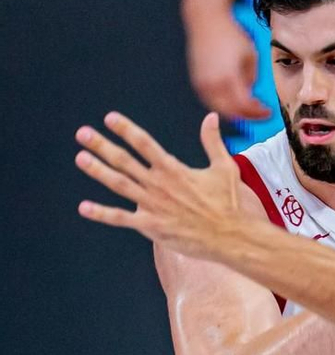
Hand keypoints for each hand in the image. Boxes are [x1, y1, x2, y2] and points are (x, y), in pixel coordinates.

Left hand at [77, 111, 254, 257]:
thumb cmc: (231, 203)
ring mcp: (154, 206)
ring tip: (81, 158)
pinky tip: (84, 207)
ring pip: (119, 185)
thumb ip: (213, 141)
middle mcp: (160, 184)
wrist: (233, 237)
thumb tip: (211, 117)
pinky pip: (122, 219)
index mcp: (174, 169)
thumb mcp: (225, 167)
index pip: (145, 143)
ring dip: (98, 171)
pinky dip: (102, 213)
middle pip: (124, 161)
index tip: (109, 118)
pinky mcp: (152, 227)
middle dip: (102, 146)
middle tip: (82, 133)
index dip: (126, 129)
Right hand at [185, 7, 269, 122]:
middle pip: (232, 113)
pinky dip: (223, 104)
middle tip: (259, 112)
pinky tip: (234, 100)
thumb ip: (251, 78)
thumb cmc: (230, 35)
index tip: (268, 112)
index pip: (245, 106)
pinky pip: (211, 100)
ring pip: (220, 109)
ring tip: (248, 107)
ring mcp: (202, 84)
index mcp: (229, 78)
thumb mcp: (250, 56)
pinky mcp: (197, 81)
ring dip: (235, 111)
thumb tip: (248, 93)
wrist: (206, 20)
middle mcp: (213, 84)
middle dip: (248, 115)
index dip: (258, 113)